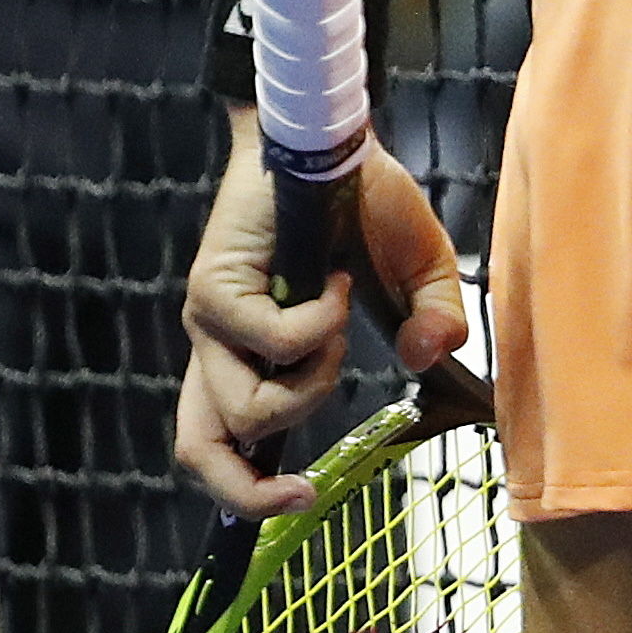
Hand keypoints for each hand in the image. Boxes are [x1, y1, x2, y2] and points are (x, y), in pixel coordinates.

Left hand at [176, 118, 470, 520]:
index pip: (217, 445)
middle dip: (249, 488)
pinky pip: (273, 342)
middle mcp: (218, 348)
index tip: (305, 498)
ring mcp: (210, 322)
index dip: (248, 493)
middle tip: (303, 488)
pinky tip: (336, 279)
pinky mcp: (212, 290)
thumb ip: (433, 316)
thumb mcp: (418, 268)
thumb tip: (431, 354)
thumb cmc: (364, 199)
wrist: (330, 134)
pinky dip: (320, 323)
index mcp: (248, 355)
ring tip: (339, 320)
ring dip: (315, 377)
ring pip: (249, 408)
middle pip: (198, 449)